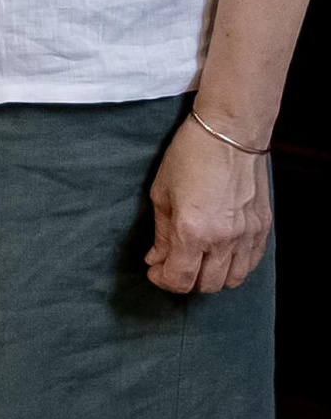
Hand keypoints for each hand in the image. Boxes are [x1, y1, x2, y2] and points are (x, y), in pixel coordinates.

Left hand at [146, 115, 271, 294]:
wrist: (230, 133)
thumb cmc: (190, 156)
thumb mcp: (162, 194)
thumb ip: (161, 234)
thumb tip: (156, 259)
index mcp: (192, 231)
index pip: (179, 279)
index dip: (162, 280)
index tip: (155, 268)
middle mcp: (223, 239)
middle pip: (206, 286)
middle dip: (185, 280)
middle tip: (174, 264)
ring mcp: (247, 235)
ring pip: (232, 280)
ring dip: (211, 277)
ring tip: (198, 261)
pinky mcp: (263, 227)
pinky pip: (251, 263)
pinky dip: (235, 266)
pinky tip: (221, 254)